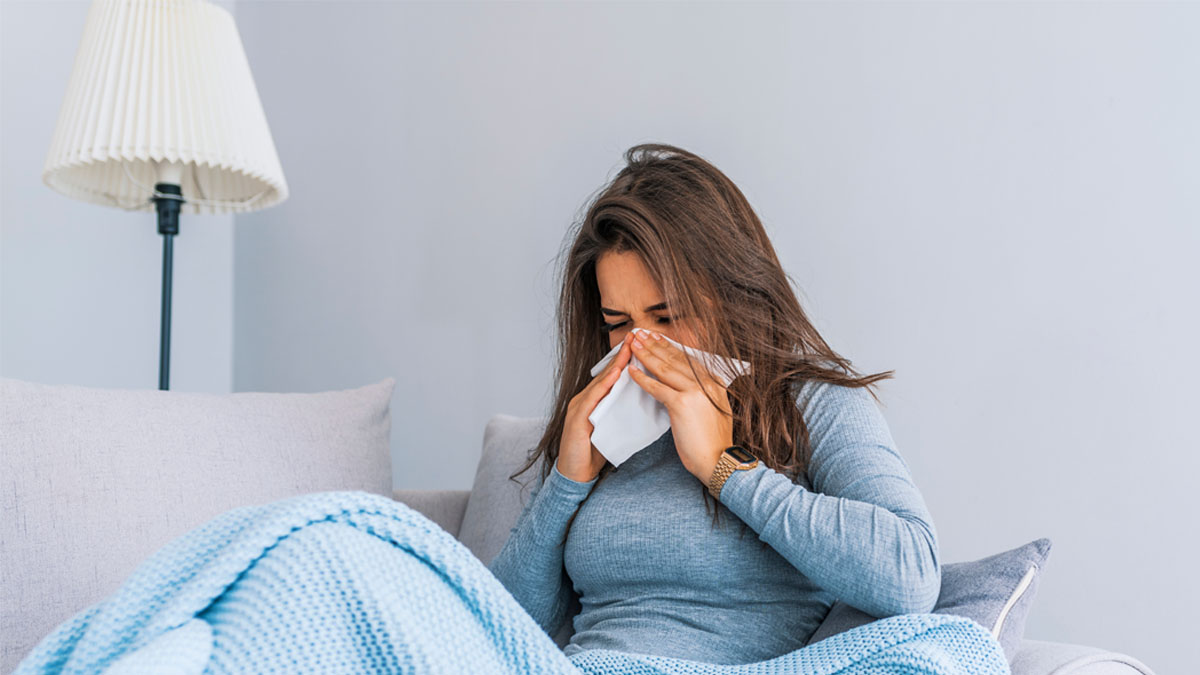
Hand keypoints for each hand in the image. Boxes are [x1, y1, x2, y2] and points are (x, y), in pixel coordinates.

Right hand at [558, 331, 636, 481]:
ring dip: (616, 364)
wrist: (576, 475)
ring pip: (600, 381)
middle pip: (607, 372)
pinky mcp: (576, 418)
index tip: (642, 344)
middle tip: (637, 336)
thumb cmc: (595, 452)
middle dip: (622, 354)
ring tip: (630, 348)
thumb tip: (646, 400)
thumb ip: (623, 412)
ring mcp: (579, 406)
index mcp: (595, 400)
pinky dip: (604, 385)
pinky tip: (615, 374)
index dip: (626, 359)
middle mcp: (585, 398)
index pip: (613, 376)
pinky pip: (592, 398)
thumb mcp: (614, 427)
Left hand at [626, 329, 732, 485]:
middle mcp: (706, 383)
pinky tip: (631, 371)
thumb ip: (704, 394)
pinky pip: (657, 387)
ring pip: (665, 368)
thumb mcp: (714, 410)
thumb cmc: (714, 441)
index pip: (688, 359)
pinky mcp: (681, 404)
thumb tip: (690, 385)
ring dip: (647, 355)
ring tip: (634, 345)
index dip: (670, 347)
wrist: (718, 460)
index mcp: (715, 383)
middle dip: (656, 345)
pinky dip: (642, 378)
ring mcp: (695, 392)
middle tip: (641, 334)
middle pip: (675, 359)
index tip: (657, 338)